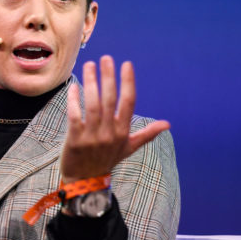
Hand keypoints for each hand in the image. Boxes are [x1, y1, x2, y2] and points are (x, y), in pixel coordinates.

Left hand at [60, 55, 169, 182]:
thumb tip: (167, 124)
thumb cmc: (106, 161)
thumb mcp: (128, 148)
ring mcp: (92, 136)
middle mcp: (110, 133)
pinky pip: (75, 115)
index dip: (128, 82)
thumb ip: (146, 134)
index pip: (129, 102)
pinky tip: (73, 86)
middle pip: (110, 99)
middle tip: (106, 58)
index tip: (126, 64)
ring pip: (93, 104)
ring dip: (91, 82)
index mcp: (123, 132)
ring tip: (89, 65)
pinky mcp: (75, 139)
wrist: (84, 182)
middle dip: (108, 76)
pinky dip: (74, 100)